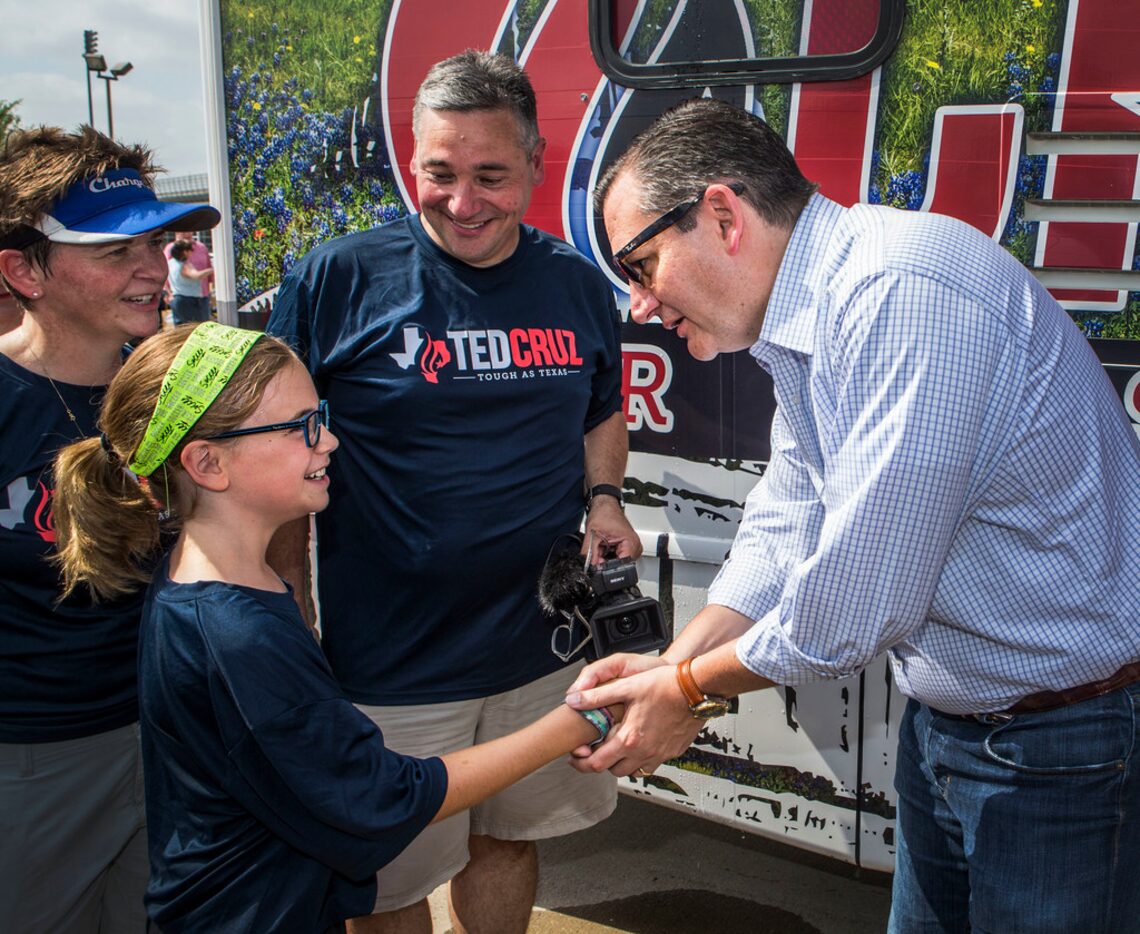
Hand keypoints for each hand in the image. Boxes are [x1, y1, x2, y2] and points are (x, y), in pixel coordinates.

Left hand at [565, 657, 700, 776]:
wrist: (697, 688)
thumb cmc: (665, 685)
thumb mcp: (626, 686)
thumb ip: (597, 696)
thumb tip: (574, 700)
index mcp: (630, 739)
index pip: (597, 764)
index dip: (581, 763)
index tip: (576, 757)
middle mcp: (645, 752)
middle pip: (614, 771)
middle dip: (601, 763)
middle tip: (594, 750)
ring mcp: (661, 754)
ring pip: (634, 772)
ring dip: (621, 763)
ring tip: (616, 746)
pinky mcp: (673, 752)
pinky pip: (652, 765)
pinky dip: (641, 759)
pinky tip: (639, 743)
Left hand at [583, 500, 641, 560]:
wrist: (605, 504)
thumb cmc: (603, 512)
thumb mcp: (592, 534)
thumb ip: (589, 553)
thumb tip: (587, 566)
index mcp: (630, 542)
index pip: (620, 565)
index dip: (606, 566)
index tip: (597, 561)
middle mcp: (635, 545)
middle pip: (619, 565)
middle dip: (605, 561)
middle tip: (599, 549)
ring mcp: (633, 546)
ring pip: (617, 562)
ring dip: (607, 557)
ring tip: (603, 544)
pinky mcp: (628, 546)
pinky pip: (618, 557)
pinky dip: (609, 554)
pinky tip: (605, 545)